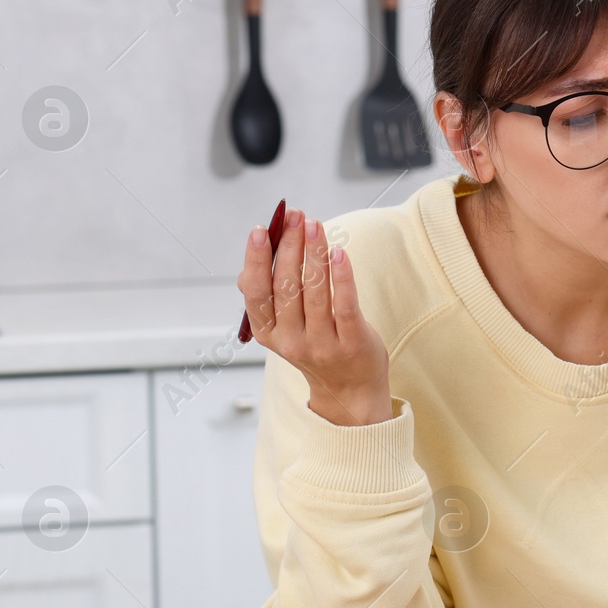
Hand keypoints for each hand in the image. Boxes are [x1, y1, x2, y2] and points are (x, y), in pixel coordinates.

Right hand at [237, 207, 392, 426]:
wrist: (349, 390)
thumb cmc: (315, 345)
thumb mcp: (284, 327)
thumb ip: (271, 295)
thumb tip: (261, 253)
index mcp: (268, 334)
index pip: (255, 292)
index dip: (257, 259)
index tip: (261, 229)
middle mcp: (291, 341)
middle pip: (286, 286)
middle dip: (290, 246)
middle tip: (296, 217)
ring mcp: (322, 344)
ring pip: (314, 291)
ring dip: (314, 252)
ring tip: (316, 226)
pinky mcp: (352, 343)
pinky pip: (345, 304)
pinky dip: (341, 276)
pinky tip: (339, 252)